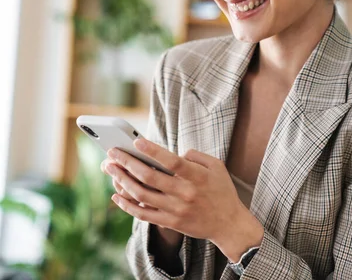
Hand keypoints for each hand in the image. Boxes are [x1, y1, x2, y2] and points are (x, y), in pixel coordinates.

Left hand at [104, 138, 264, 261]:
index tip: (136, 141)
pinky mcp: (170, 223)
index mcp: (197, 176)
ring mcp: (176, 210)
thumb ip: (196, 156)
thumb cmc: (222, 191)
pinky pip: (143, 214)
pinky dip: (127, 205)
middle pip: (149, 177)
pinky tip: (116, 195)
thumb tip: (173, 153)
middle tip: (112, 153)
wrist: (228, 224)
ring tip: (110, 169)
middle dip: (127, 163)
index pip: (172, 161)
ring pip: (141, 195)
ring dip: (122, 181)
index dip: (153, 151)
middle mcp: (185, 193)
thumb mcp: (217, 166)